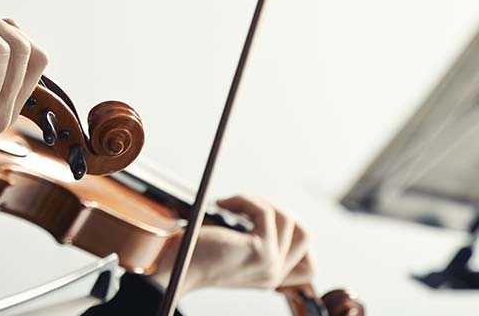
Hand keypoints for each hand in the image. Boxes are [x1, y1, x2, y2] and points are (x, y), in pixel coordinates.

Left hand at [150, 195, 312, 294]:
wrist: (169, 267)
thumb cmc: (193, 253)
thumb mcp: (233, 249)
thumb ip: (256, 240)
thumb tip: (273, 211)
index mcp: (269, 278)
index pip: (308, 265)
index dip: (295, 236)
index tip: (265, 218)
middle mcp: (274, 276)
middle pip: (305, 236)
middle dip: (280, 211)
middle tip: (250, 207)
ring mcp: (270, 266)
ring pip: (288, 220)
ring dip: (259, 202)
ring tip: (232, 203)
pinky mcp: (261, 253)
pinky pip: (266, 213)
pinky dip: (245, 200)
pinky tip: (223, 204)